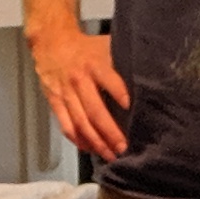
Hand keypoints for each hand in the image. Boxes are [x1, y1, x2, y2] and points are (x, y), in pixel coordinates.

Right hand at [29, 18, 129, 161]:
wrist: (51, 42)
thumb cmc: (86, 48)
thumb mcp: (106, 46)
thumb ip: (122, 62)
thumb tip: (149, 77)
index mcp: (94, 65)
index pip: (110, 81)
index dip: (120, 95)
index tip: (132, 110)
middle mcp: (79, 81)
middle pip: (95, 112)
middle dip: (110, 133)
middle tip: (124, 148)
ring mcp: (65, 94)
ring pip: (80, 123)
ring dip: (96, 143)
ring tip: (110, 156)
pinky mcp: (55, 103)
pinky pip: (66, 126)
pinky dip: (78, 140)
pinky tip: (90, 150)